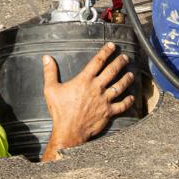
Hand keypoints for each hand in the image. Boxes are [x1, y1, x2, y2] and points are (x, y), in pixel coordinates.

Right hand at [40, 42, 135, 160]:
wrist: (68, 132)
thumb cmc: (59, 111)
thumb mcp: (51, 89)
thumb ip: (50, 72)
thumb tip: (46, 58)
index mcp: (84, 80)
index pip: (97, 61)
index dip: (105, 52)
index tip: (111, 46)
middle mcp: (97, 88)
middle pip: (112, 71)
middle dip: (120, 62)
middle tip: (125, 57)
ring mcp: (104, 100)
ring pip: (120, 86)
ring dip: (127, 79)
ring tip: (131, 74)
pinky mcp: (108, 112)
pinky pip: (121, 105)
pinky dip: (128, 101)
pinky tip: (132, 97)